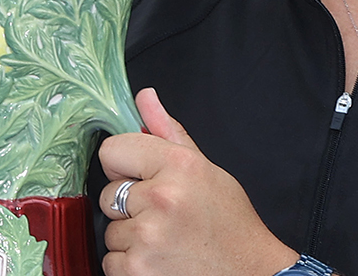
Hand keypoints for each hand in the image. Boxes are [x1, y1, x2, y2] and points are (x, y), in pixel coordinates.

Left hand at [99, 88, 297, 275]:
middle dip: (130, 206)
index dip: (125, 166)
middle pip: (109, 194)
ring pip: (110, 230)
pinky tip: (160, 260)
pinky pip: (111, 261)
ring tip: (166, 239)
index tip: (141, 178)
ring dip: (131, 237)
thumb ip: (168, 132)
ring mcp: (148, 237)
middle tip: (165, 215)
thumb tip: (145, 98)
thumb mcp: (207, 170)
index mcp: (178, 165)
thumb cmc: (230, 224)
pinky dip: (130, 264)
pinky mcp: (138, 270)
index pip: (112, 150)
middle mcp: (161, 198)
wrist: (249, 274)